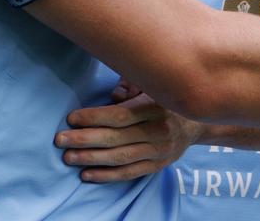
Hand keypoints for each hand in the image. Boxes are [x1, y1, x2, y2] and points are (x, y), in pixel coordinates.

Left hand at [55, 92, 202, 181]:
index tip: (72, 117)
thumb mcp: (152, 83)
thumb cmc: (166, 96)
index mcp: (157, 106)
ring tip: (68, 157)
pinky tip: (86, 175)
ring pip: (120, 158)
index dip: (95, 117)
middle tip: (60, 139)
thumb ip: (131, 85)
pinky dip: (107, 176)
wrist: (198, 121)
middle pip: (116, 138)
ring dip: (91, 158)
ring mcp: (159, 151)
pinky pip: (129, 173)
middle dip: (85, 139)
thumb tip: (112, 96)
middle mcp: (159, 130)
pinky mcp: (157, 165)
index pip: (121, 115)